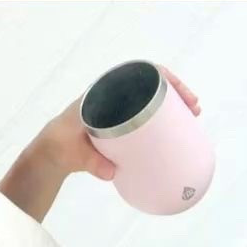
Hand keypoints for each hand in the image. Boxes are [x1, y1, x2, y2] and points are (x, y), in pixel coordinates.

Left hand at [42, 67, 200, 182]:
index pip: (137, 73)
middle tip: (194, 108)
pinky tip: (176, 132)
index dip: (163, 78)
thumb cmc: (61, 143)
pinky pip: (147, 116)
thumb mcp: (73, 152)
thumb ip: (90, 161)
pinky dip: (163, 120)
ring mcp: (119, 110)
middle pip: (150, 85)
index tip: (180, 93)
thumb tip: (111, 172)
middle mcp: (112, 96)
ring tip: (193, 117)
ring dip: (173, 105)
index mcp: (102, 92)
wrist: (52, 152)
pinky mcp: (122, 126)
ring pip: (151, 100)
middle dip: (175, 92)